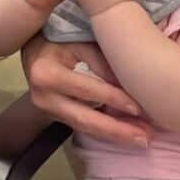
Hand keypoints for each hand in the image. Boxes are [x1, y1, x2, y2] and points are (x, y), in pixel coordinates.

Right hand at [21, 35, 152, 145]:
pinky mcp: (53, 116)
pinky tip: (124, 133)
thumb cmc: (59, 39)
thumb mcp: (81, 44)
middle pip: (84, 119)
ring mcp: (46, 110)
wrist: (33, 48)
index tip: (140, 109)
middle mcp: (43, 97)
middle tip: (145, 138)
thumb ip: (104, 64)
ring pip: (84, 127)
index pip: (86, 90)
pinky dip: (104, 130)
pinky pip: (81, 126)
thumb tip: (132, 87)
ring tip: (141, 139)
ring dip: (114, 135)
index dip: (113, 99)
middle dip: (117, 130)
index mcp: (47, 74)